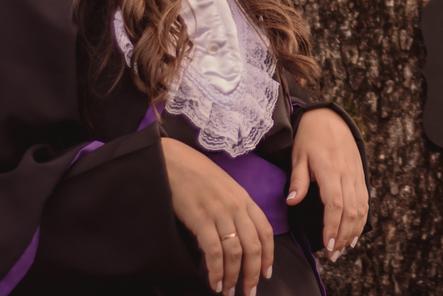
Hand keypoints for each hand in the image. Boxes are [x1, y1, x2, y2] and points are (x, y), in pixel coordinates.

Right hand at [161, 137, 273, 295]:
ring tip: (228, 292)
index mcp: (245, 199)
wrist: (173, 161)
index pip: (265, 231)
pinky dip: (215, 271)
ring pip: (235, 252)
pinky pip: (213, 251)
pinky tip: (213, 282)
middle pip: (253, 246)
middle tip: (249, 292)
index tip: (266, 274)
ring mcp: (219, 212)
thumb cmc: (197, 175)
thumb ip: (235, 210)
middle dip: (253, 273)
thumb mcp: (224, 189)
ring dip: (233, 276)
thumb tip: (238, 238)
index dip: (268, 255)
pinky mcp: (200, 219)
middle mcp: (236, 206)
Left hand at [287, 108, 368, 261]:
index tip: (327, 245)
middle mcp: (347, 174)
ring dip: (354, 231)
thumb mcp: (298, 156)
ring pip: (361, 208)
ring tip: (344, 249)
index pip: (335, 204)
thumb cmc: (309, 137)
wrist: (329, 117)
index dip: (332, 226)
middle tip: (334, 255)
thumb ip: (298, 180)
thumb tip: (292, 202)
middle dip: (344, 236)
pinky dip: (362, 219)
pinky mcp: (361, 174)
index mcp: (330, 170)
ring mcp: (356, 174)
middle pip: (350, 211)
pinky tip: (356, 233)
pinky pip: (365, 200)